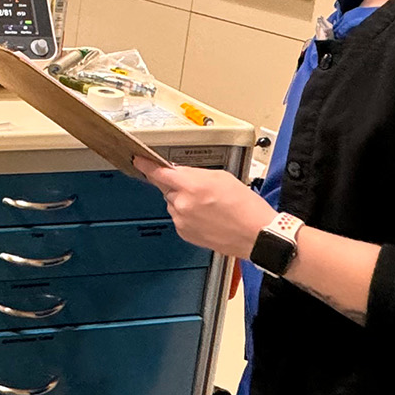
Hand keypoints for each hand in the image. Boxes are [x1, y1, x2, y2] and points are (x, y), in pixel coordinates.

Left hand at [135, 157, 277, 258]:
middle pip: (168, 188)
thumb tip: (181, 173)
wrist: (255, 234)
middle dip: (179, 186)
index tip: (138, 160)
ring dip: (185, 202)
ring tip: (209, 206)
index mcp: (191, 186)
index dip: (146, 166)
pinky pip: (180, 218)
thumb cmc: (245, 206)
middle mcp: (182, 204)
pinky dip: (188, 215)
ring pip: (174, 204)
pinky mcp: (185, 233)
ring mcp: (182, 220)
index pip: (159, 173)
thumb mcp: (221, 177)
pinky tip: (207, 217)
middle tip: (202, 190)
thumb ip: (195, 173)